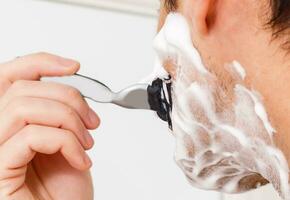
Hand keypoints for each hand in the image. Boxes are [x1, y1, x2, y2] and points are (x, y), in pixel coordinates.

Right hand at [0, 53, 99, 199]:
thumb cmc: (66, 188)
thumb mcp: (67, 138)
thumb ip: (59, 110)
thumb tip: (70, 84)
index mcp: (13, 124)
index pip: (10, 78)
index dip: (39, 63)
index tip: (73, 66)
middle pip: (23, 88)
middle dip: (68, 97)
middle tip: (91, 121)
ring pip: (23, 107)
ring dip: (68, 120)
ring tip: (86, 143)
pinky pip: (30, 136)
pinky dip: (66, 143)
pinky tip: (81, 160)